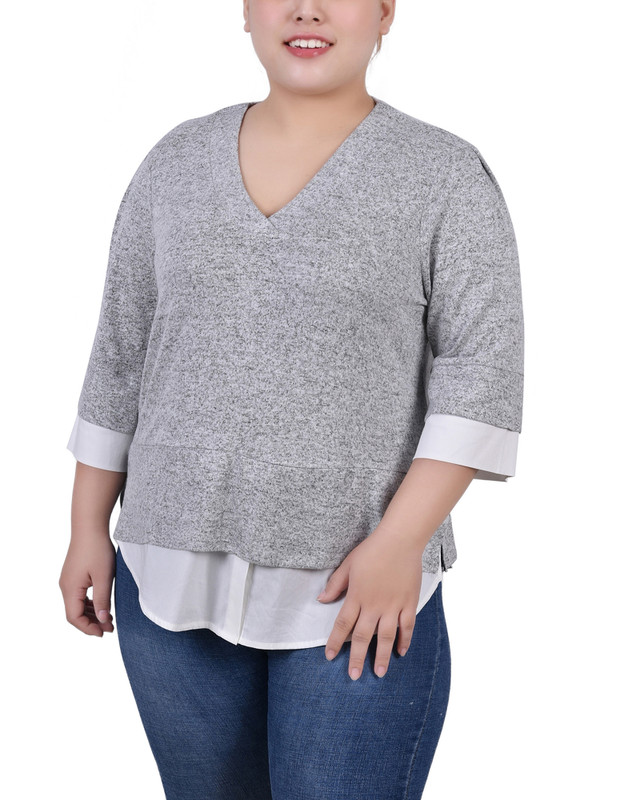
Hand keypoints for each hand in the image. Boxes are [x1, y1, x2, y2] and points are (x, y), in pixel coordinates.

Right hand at [59, 534, 115, 636]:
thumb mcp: (104, 576)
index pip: (74, 617)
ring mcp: (68, 580)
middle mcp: (65, 586)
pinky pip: (79, 596)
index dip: (88, 628)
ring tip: (108, 620)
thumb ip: (103, 600)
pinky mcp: (73, 575)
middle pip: (74, 613)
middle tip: (110, 628)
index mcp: (70, 589)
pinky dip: (89, 604)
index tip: (104, 633)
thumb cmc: (97, 549)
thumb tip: (103, 621)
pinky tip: (102, 606)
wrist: (89, 526)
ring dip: (91, 614)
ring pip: (77, 605)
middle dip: (92, 623)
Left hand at [316, 524, 423, 679]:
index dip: (335, 641)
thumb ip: (335, 584)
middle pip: (362, 637)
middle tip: (353, 676)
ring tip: (379, 672)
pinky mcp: (409, 603)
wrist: (400, 540)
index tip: (329, 656)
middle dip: (356, 658)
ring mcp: (393, 605)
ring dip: (382, 656)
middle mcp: (374, 605)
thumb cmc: (372, 550)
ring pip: (386, 637)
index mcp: (357, 596)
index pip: (343, 624)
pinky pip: (407, 626)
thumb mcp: (348, 564)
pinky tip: (400, 652)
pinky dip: (404, 640)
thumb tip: (321, 600)